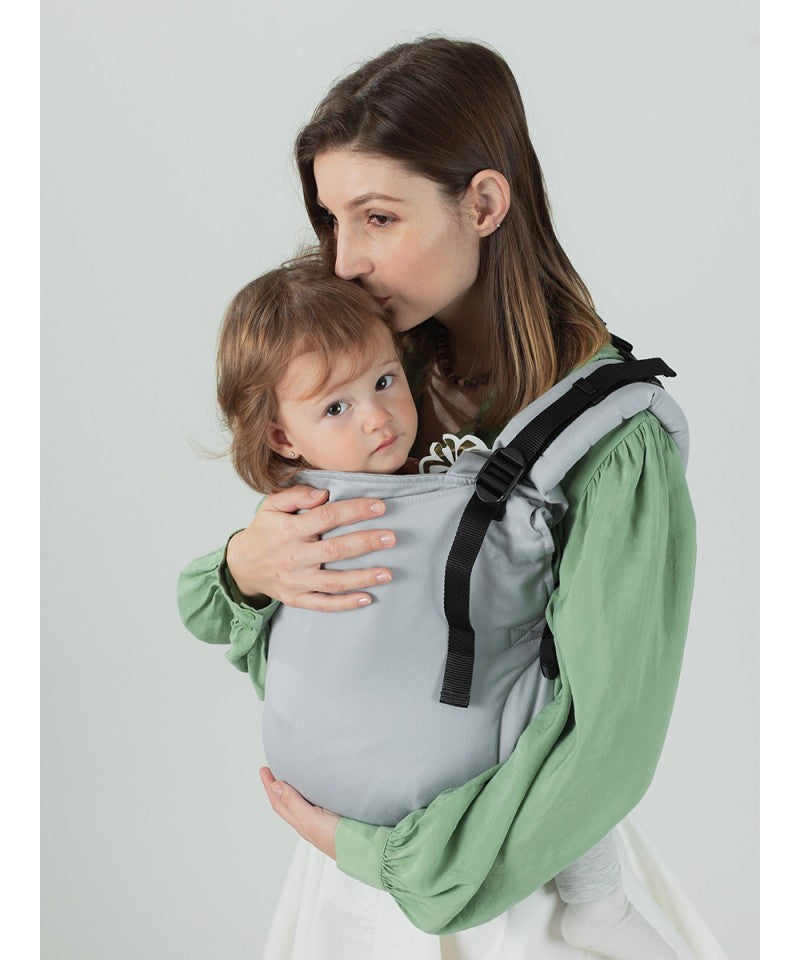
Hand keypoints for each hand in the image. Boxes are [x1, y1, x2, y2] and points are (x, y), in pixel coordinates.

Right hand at [226, 484, 395, 610]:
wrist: (241, 566)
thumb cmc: (264, 532)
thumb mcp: (271, 506)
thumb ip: (295, 495)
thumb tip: (323, 493)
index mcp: (290, 530)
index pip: (327, 517)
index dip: (355, 510)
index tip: (380, 507)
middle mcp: (294, 556)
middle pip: (335, 550)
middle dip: (365, 543)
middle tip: (391, 538)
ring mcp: (296, 580)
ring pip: (333, 581)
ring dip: (362, 578)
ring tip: (388, 573)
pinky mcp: (296, 598)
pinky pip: (323, 604)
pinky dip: (344, 604)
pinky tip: (367, 599)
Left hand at [260, 767, 339, 859]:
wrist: (365, 850)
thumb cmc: (337, 839)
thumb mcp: (311, 819)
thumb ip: (293, 803)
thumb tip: (274, 787)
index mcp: (301, 822)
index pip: (279, 802)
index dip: (269, 786)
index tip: (263, 769)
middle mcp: (309, 821)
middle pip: (287, 802)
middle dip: (278, 786)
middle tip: (274, 769)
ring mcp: (322, 819)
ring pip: (301, 802)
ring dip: (293, 789)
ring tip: (292, 776)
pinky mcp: (335, 815)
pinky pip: (315, 801)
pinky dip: (310, 791)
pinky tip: (317, 787)